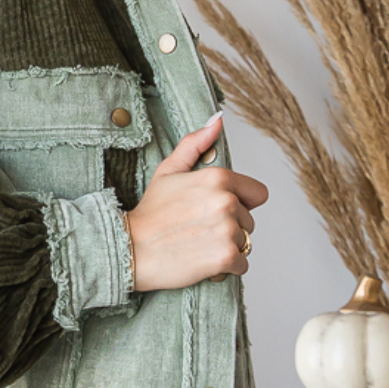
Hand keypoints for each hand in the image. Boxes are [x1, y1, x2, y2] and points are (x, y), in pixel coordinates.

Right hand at [126, 112, 268, 291]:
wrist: (130, 247)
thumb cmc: (150, 211)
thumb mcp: (169, 170)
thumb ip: (195, 143)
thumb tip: (218, 119)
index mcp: (218, 178)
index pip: (257, 194)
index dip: (239, 203)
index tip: (214, 210)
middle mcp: (227, 202)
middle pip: (249, 221)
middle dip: (230, 227)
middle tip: (198, 229)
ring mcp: (228, 230)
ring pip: (246, 243)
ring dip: (227, 247)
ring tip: (198, 245)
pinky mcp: (226, 257)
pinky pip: (242, 265)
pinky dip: (226, 268)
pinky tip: (202, 261)